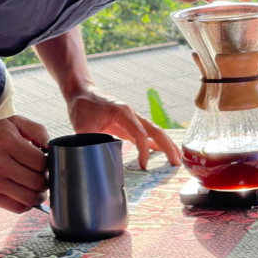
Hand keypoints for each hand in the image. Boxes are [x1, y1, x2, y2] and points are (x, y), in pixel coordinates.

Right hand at [0, 115, 48, 212]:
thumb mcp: (14, 123)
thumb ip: (36, 130)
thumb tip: (50, 147)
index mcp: (8, 143)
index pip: (41, 163)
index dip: (48, 165)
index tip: (45, 165)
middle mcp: (0, 163)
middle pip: (37, 182)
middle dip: (45, 181)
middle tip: (43, 178)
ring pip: (29, 198)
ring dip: (39, 195)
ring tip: (38, 189)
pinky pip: (17, 207)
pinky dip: (27, 205)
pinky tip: (26, 196)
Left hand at [66, 87, 181, 168]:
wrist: (81, 92)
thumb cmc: (81, 106)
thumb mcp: (82, 127)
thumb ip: (91, 143)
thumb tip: (97, 161)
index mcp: (122, 113)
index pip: (140, 134)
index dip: (144, 151)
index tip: (143, 166)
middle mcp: (131, 114)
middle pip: (156, 130)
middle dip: (168, 147)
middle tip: (176, 163)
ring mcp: (131, 118)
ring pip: (154, 131)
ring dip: (166, 144)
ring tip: (176, 159)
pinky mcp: (128, 123)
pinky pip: (145, 134)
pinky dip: (154, 143)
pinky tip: (161, 151)